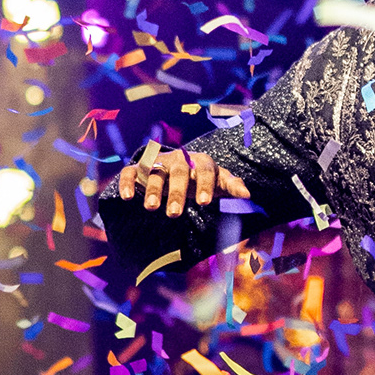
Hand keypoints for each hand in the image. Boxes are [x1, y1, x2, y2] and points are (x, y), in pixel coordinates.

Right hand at [116, 144, 251, 219]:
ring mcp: (158, 163)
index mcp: (200, 161)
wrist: (178, 167)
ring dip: (151, 189)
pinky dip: (127, 182)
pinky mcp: (139, 169)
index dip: (204, 184)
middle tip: (174, 214)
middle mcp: (179, 160)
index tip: (204, 202)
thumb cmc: (201, 178)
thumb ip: (231, 186)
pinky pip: (130, 172)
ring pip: (154, 171)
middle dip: (176, 192)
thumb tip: (248, 195)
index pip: (204, 169)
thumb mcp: (218, 181)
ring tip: (151, 208)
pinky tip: (127, 197)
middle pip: (178, 171)